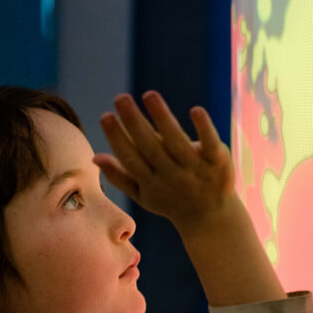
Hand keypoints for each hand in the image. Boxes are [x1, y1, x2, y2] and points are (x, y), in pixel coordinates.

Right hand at [92, 91, 235, 229]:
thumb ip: (120, 176)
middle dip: (134, 122)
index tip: (105, 116)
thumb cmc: (171, 201)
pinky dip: (204, 128)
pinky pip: (210, 143)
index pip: (131, 159)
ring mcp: (196, 169)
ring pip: (177, 142)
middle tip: (120, 97)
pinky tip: (195, 110)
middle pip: (151, 147)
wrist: (211, 217)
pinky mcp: (218, 162)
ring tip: (149, 95)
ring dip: (162, 117)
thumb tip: (95, 157)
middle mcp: (172, 177)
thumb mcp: (144, 194)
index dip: (117, 138)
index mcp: (151, 183)